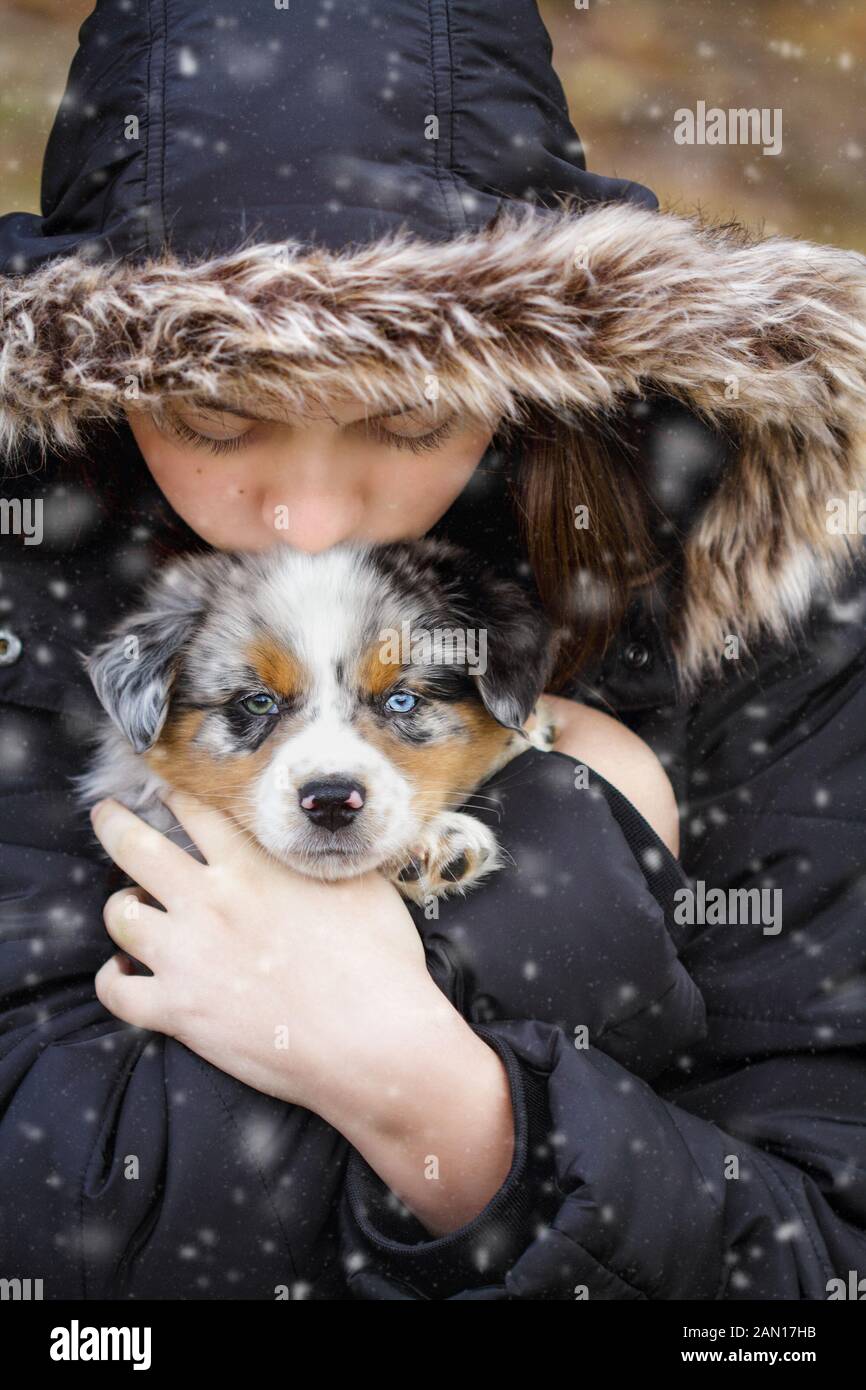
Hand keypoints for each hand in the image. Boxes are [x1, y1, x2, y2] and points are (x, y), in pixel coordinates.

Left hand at [90, 791, 513, 1231]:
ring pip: (119, 915)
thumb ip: (324, 858)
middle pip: (135, 846)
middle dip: (113, 823)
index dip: (175, 797)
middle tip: (106, 814)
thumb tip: (324, 841)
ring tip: (128, 906)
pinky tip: (124, 973)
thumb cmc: (380, 962)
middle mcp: (209, 901)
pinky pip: (116, 991)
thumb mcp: (361, 884)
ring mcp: (187, 957)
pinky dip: (113, 979)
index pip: (195, 813)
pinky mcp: (179, 1011)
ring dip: (120, 907)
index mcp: (252, 867)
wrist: (372, 1039)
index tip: (166, 791)